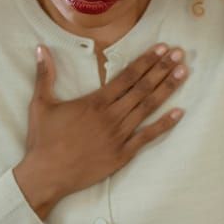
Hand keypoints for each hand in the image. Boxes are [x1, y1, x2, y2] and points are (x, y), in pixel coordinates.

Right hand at [13, 42, 187, 218]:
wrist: (47, 174)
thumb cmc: (43, 139)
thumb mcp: (41, 103)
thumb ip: (45, 75)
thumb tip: (40, 48)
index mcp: (95, 102)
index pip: (127, 76)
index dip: (146, 61)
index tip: (161, 49)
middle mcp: (111, 116)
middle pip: (142, 88)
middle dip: (162, 69)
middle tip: (179, 54)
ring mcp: (119, 136)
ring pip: (148, 108)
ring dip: (167, 89)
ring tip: (183, 73)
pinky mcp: (122, 154)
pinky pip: (147, 137)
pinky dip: (164, 124)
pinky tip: (179, 112)